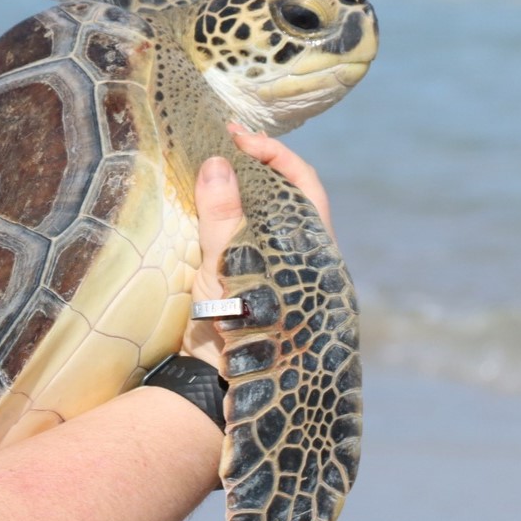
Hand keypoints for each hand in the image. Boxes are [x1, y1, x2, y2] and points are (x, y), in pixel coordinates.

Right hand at [179, 123, 333, 364]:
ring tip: (213, 166)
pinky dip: (231, 213)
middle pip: (289, 194)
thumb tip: (219, 162)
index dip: (274, 153)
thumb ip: (222, 213)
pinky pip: (249, 235)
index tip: (236, 137)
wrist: (218, 384)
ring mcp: (280, 269)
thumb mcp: (224, 264)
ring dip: (244, 188)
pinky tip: (208, 206)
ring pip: (269, 215)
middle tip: (223, 142)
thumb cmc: (236, 324)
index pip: (303, 182)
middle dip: (258, 164)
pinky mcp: (254, 282)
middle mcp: (304, 255)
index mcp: (312, 248)